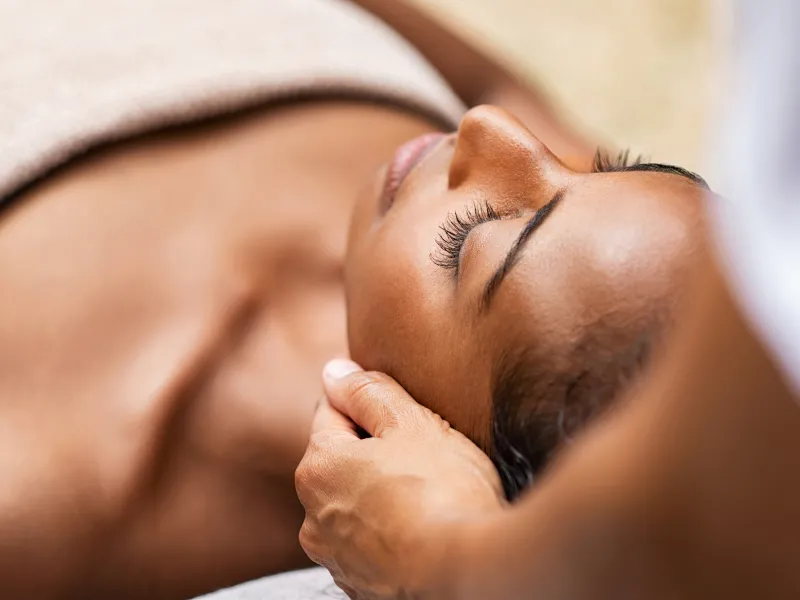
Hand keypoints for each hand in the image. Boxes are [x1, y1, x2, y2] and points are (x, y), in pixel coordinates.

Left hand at [295, 360, 504, 598]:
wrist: (467, 573)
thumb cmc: (441, 491)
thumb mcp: (410, 423)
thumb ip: (368, 392)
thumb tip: (335, 371)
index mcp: (319, 466)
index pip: (332, 411)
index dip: (368, 404)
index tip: (402, 412)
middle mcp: (313, 514)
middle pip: (342, 459)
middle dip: (374, 449)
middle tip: (423, 452)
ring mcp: (335, 555)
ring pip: (356, 502)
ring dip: (380, 492)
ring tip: (428, 493)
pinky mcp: (359, 585)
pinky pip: (370, 540)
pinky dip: (390, 529)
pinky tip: (424, 526)